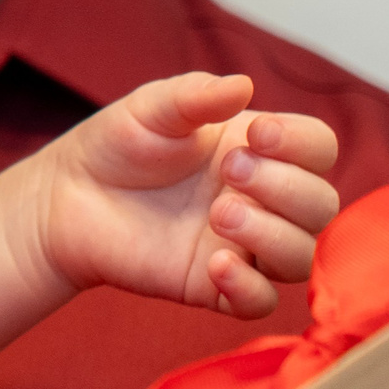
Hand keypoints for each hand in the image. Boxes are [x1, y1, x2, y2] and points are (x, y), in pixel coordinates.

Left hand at [33, 73, 338, 316]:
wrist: (67, 195)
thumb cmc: (118, 144)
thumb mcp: (152, 108)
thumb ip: (196, 95)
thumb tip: (244, 85)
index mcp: (258, 150)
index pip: (319, 149)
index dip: (302, 144)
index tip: (257, 135)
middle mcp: (262, 200)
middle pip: (321, 205)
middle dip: (285, 187)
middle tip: (227, 171)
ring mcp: (243, 245)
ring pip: (300, 256)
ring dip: (272, 235)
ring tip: (218, 214)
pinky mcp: (215, 286)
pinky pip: (260, 302)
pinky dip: (249, 287)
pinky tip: (215, 265)